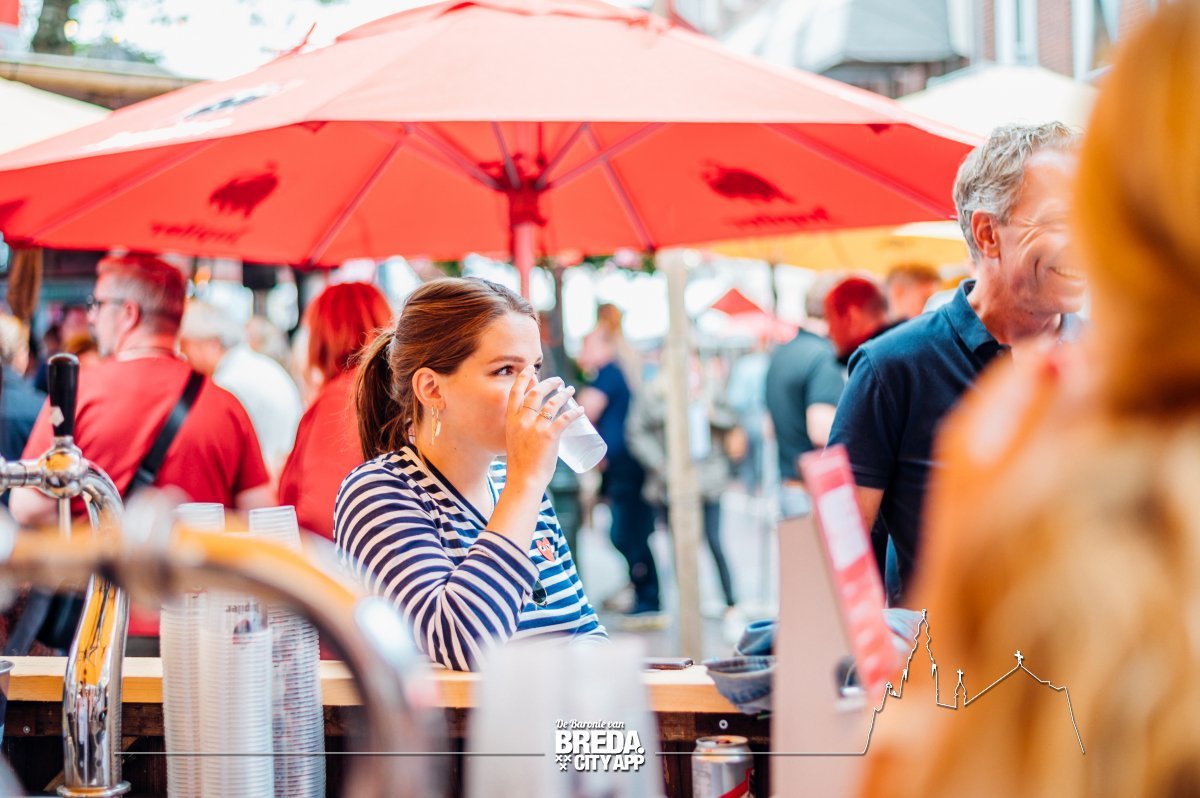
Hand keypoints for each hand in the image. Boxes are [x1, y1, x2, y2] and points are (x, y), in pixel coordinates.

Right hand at [504, 366, 585, 490]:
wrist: (524, 480)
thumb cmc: (520, 463)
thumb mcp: (514, 439)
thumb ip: (519, 426)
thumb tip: (530, 416)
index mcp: (511, 421)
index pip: (516, 393)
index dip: (523, 378)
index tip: (530, 369)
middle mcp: (522, 421)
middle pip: (536, 393)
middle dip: (549, 383)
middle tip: (558, 380)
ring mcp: (536, 428)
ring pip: (552, 403)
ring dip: (564, 394)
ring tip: (570, 390)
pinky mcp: (549, 437)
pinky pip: (565, 418)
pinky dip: (574, 412)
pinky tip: (581, 409)